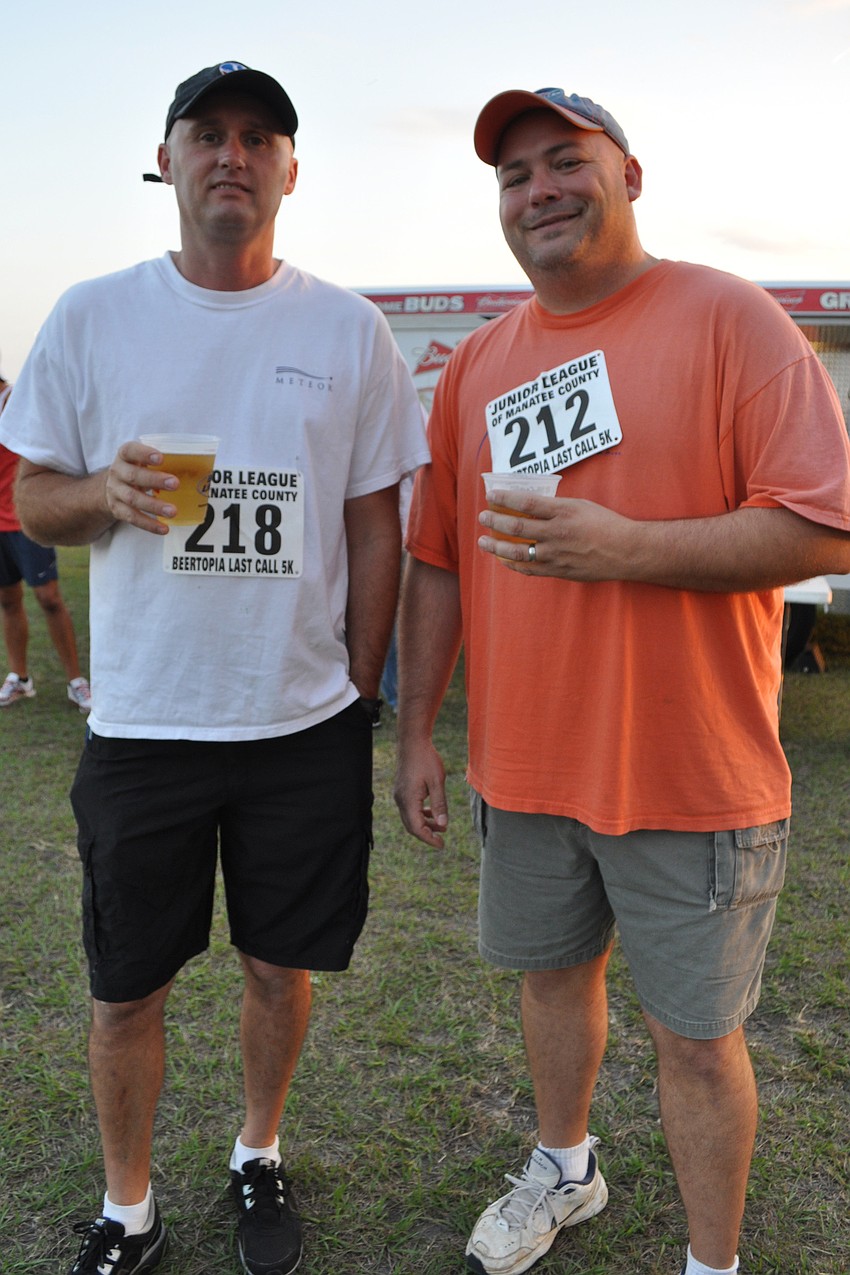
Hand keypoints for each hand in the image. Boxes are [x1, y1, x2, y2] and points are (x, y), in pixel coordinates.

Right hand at [104, 441, 178, 534]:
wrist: (112, 486)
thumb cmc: (138, 469)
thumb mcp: (144, 460)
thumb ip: (163, 462)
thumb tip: (201, 470)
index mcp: (124, 455)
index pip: (130, 450)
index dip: (144, 453)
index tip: (161, 458)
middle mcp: (117, 472)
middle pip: (133, 476)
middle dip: (155, 480)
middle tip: (176, 484)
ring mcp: (115, 491)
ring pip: (133, 499)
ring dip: (154, 506)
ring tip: (173, 511)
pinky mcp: (116, 509)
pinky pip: (132, 518)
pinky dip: (149, 524)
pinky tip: (164, 528)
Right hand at [394, 738, 449, 848]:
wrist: (413, 742)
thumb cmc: (426, 759)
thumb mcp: (437, 782)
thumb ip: (440, 805)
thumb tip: (443, 825)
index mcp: (408, 800)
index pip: (417, 828)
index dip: (429, 839)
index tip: (441, 845)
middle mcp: (401, 800)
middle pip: (411, 826)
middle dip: (426, 834)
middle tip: (442, 841)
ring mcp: (400, 795)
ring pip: (410, 818)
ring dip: (425, 824)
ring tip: (441, 827)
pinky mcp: (402, 790)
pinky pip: (410, 809)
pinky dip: (421, 814)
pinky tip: (432, 812)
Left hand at [477, 491, 634, 581]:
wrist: (625, 551)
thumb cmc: (605, 524)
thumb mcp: (581, 506)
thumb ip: (555, 507)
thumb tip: (529, 506)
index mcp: (563, 512)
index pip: (526, 502)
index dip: (505, 499)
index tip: (491, 496)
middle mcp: (557, 533)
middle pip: (517, 527)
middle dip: (495, 521)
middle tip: (483, 517)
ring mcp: (557, 555)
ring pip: (518, 552)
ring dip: (497, 547)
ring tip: (483, 541)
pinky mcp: (559, 571)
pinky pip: (529, 569)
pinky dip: (513, 564)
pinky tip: (503, 559)